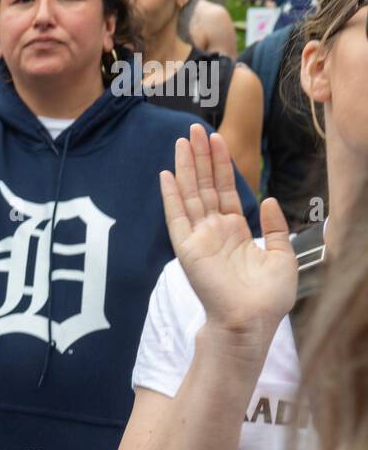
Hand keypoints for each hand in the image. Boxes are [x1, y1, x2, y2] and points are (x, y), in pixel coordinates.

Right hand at [159, 124, 296, 335]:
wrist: (252, 320)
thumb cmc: (268, 296)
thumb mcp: (282, 254)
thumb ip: (275, 227)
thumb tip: (271, 200)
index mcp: (235, 230)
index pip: (226, 189)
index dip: (221, 164)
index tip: (217, 138)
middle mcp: (214, 230)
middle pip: (205, 185)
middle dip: (200, 156)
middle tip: (195, 129)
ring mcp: (199, 237)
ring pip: (190, 194)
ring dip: (186, 167)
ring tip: (182, 141)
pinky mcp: (187, 247)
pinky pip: (176, 216)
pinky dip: (171, 196)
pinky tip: (167, 175)